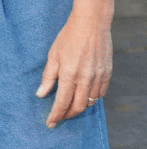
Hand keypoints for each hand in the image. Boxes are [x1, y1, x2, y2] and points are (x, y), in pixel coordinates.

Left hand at [36, 13, 112, 128]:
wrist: (91, 25)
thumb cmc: (68, 38)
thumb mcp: (52, 55)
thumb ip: (48, 77)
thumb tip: (41, 94)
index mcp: (69, 74)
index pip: (62, 102)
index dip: (56, 115)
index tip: (50, 123)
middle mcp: (85, 79)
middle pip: (78, 106)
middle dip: (68, 115)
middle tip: (60, 117)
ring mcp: (98, 77)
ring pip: (90, 102)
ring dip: (80, 108)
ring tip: (70, 108)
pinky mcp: (107, 74)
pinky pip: (100, 94)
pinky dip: (92, 99)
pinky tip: (84, 97)